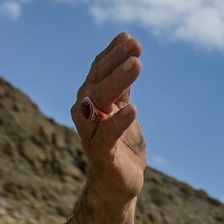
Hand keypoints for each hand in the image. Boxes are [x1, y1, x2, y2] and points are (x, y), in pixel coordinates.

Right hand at [72, 33, 145, 205]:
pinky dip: (118, 121)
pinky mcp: (100, 154)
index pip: (99, 70)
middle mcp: (86, 112)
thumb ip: (123, 87)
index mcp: (92, 100)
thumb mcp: (124, 110)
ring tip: (136, 66)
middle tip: (136, 50)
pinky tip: (132, 109)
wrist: (119, 185)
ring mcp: (91, 132)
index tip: (130, 39)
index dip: (112, 53)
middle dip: (115, 63)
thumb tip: (130, 53)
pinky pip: (106, 134)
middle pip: (97, 82)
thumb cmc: (121, 146)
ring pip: (98, 102)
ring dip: (117, 82)